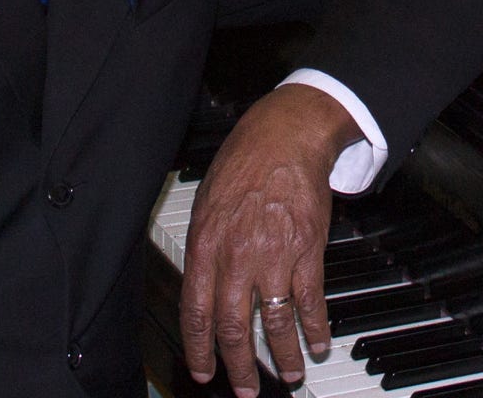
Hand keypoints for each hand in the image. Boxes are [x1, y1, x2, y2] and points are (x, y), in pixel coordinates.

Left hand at [179, 84, 362, 397]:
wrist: (282, 138)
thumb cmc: (241, 165)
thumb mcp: (205, 203)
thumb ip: (204, 247)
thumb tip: (201, 284)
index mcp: (205, 244)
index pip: (195, 310)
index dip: (198, 347)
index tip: (202, 371)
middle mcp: (236, 256)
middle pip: (234, 328)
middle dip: (238, 367)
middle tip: (244, 390)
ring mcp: (273, 256)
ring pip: (276, 324)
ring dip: (283, 358)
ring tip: (288, 376)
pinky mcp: (307, 252)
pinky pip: (310, 303)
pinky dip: (315, 329)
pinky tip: (317, 344)